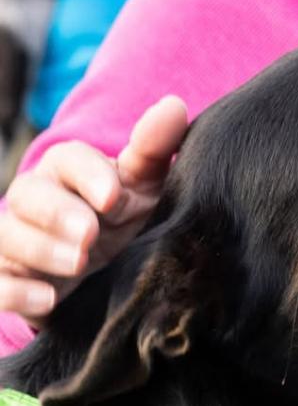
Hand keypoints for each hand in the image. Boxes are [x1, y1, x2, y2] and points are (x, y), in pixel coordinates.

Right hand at [0, 95, 187, 321]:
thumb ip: (154, 151)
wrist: (105, 275)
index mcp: (67, 172)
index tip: (114, 197)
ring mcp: (18, 241)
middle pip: (30, 196)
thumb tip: (174, 107)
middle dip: (58, 213)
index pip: (68, 160)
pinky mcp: (10, 281)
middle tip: (89, 234)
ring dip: (42, 250)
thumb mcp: (144, 188)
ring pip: (10, 237)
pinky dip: (15, 291)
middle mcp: (35, 201)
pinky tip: (48, 299)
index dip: (88, 175)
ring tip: (77, 264)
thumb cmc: (122, 220)